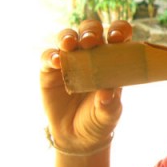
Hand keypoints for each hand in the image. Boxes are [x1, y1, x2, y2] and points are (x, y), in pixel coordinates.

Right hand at [40, 20, 132, 154]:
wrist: (77, 136)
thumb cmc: (99, 119)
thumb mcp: (108, 115)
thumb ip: (109, 104)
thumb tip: (107, 93)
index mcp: (113, 59)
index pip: (118, 36)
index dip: (118, 30)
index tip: (117, 38)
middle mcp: (90, 54)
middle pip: (91, 31)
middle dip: (91, 31)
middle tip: (91, 41)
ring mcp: (69, 60)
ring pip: (67, 37)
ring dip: (68, 37)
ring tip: (70, 45)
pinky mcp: (50, 70)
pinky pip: (48, 56)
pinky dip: (51, 56)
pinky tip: (56, 62)